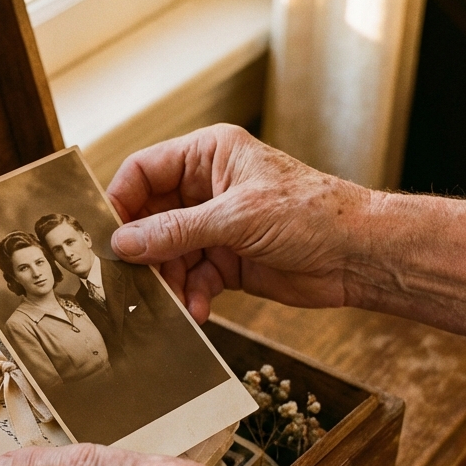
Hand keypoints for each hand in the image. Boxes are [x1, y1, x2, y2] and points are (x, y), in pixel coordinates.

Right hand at [107, 124, 372, 322]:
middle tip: (132, 277)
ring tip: (172, 301)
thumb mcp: (237, 218)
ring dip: (167, 280)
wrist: (359, 256)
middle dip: (144, 250)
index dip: (121, 201)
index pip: (144, 171)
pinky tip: (198, 310)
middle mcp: (206, 188)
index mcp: (208, 155)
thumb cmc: (313, 214)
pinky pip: (190, 278)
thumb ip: (176, 231)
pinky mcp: (225, 261)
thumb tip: (124, 242)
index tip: (106, 235)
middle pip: (150, 217)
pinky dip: (190, 296)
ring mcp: (214, 226)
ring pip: (167, 254)